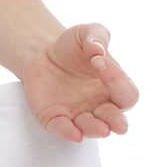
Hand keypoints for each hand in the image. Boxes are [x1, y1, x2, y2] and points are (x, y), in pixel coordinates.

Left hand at [20, 23, 138, 142]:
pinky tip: (74, 133)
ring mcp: (79, 114)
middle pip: (116, 120)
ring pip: (92, 129)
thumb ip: (97, 37)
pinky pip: (64, 129)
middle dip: (117, 122)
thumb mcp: (86, 33)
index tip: (100, 61)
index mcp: (114, 88)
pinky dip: (68, 133)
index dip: (118, 81)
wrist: (40, 53)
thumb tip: (98, 52)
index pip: (126, 94)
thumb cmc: (71, 46)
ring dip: (96, 129)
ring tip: (101, 128)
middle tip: (118, 123)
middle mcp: (100, 106)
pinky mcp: (56, 118)